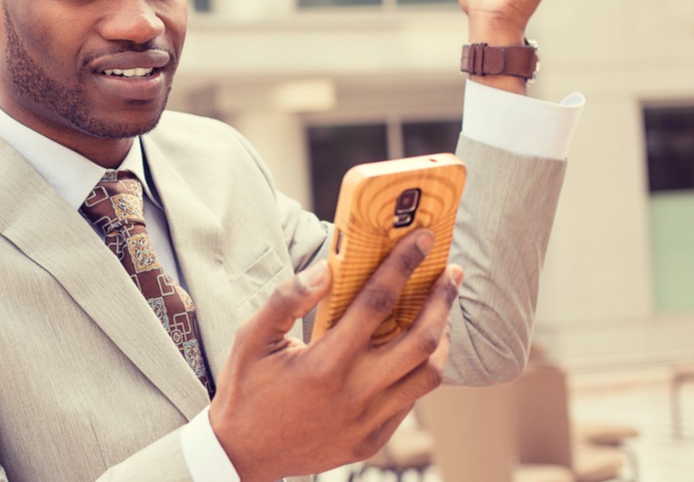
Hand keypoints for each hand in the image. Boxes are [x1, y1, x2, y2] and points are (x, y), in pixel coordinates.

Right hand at [208, 230, 462, 481]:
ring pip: (428, 375)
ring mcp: (368, 422)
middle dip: (442, 300)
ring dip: (441, 337)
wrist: (242, 455)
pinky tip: (415, 349)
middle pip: (420, 340)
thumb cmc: (246, 389)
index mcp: (324, 364)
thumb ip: (288, 299)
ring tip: (441, 310)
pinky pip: (410, 400)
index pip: (376, 304)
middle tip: (451, 273)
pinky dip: (420, 370)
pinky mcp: (372, 440)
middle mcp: (354, 395)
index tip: (422, 240)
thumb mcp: (252, 337)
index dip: (403, 266)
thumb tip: (328, 268)